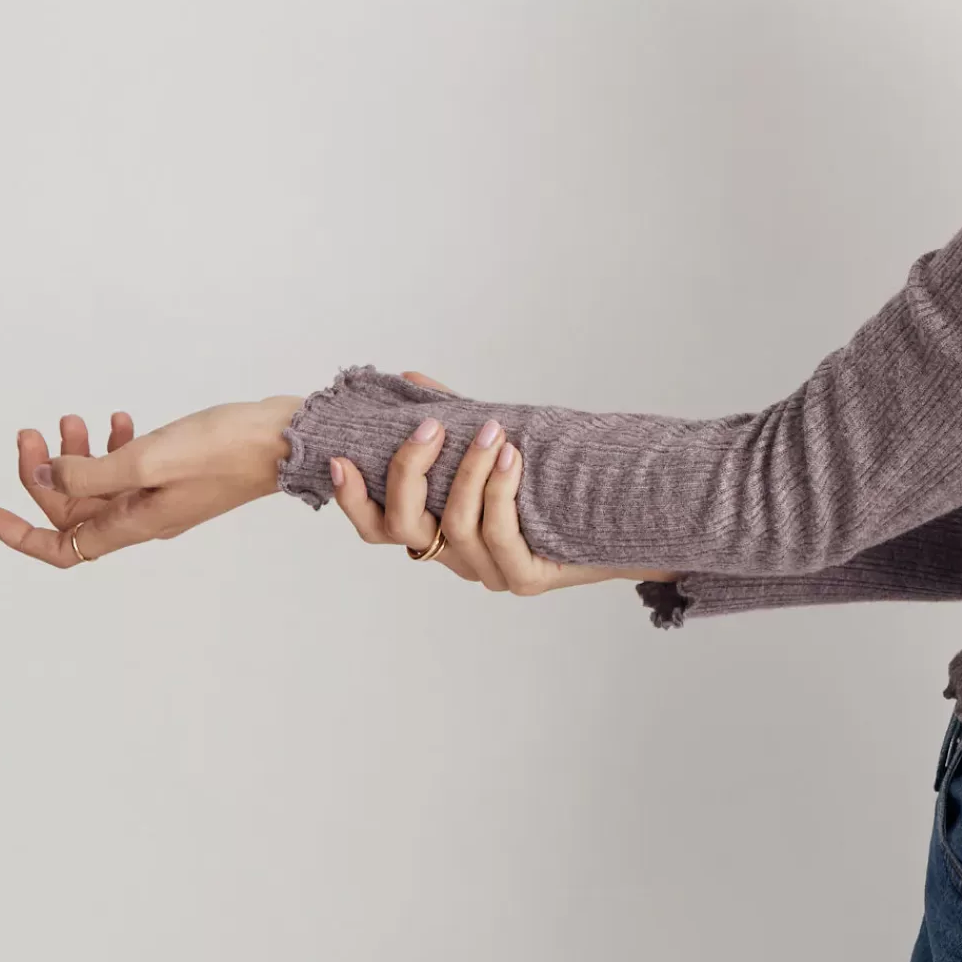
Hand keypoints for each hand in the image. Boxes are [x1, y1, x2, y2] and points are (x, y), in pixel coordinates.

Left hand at [0, 393, 303, 567]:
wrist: (288, 438)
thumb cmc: (230, 450)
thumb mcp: (148, 459)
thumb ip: (92, 472)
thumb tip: (47, 479)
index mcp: (136, 523)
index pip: (65, 546)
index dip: (22, 536)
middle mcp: (146, 516)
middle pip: (76, 508)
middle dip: (46, 472)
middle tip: (34, 433)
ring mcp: (163, 496)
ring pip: (101, 485)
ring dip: (78, 455)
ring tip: (73, 419)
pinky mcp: (179, 474)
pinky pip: (129, 469)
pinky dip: (113, 446)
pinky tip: (120, 422)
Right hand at [325, 371, 671, 595]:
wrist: (620, 522)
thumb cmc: (551, 484)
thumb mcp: (495, 447)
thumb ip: (455, 421)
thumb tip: (414, 381)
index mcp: (440, 531)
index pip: (377, 527)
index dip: (352, 499)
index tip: (341, 458)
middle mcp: (457, 556)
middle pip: (405, 527)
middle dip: (411, 473)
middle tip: (431, 428)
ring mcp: (489, 572)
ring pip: (459, 527)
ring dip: (470, 475)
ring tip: (492, 433)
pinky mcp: (525, 579)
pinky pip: (502, 539)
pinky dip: (502, 495)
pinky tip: (513, 459)